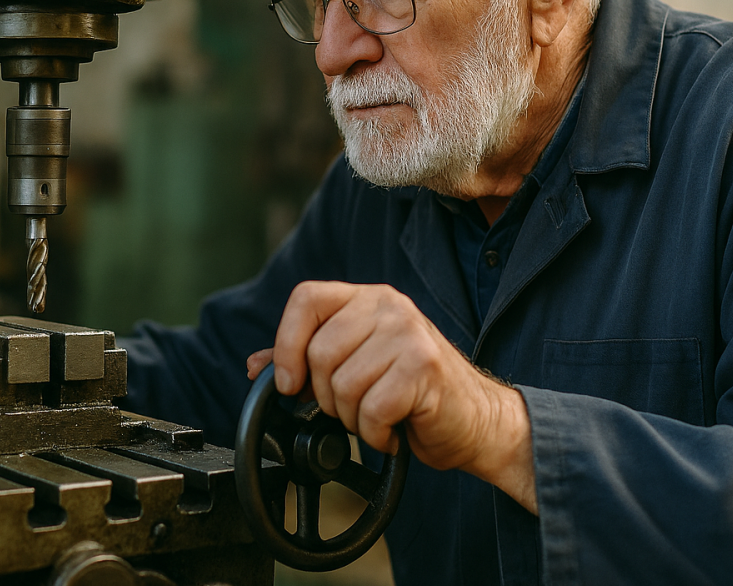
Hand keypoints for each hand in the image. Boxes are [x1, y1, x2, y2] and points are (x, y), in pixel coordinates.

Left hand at [247, 281, 537, 511]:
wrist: (476, 421)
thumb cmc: (414, 395)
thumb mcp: (356, 367)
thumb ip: (305, 360)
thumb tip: (256, 365)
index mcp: (368, 298)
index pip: (306, 298)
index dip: (287, 342)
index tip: (289, 383)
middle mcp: (389, 306)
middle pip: (319, 352)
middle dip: (326, 398)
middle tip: (354, 408)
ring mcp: (409, 334)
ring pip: (342, 386)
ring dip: (354, 419)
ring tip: (379, 417)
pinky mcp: (424, 368)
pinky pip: (370, 410)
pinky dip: (376, 434)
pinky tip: (395, 429)